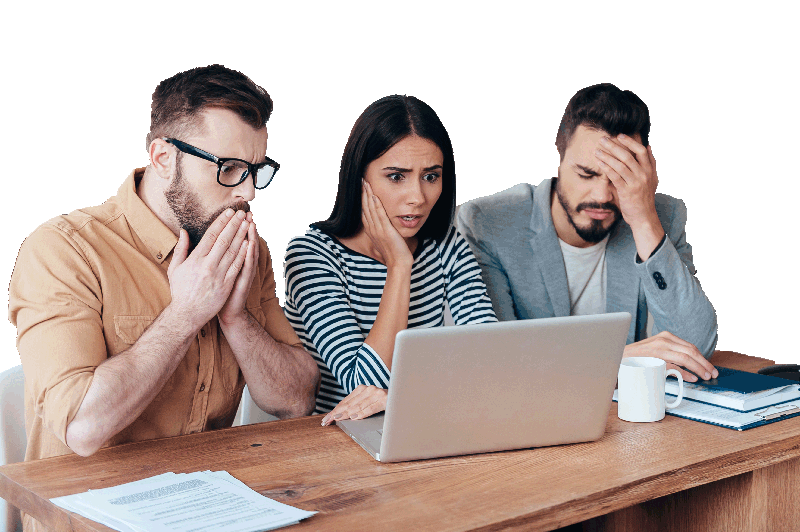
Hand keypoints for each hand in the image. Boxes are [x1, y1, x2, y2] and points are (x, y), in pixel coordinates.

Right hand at [167, 208, 249, 331]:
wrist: (187, 314)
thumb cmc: (180, 291)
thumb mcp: (175, 268)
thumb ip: (181, 248)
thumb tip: (184, 231)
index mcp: (195, 259)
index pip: (210, 235)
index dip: (221, 222)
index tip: (229, 212)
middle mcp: (207, 265)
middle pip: (224, 240)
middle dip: (234, 224)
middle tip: (242, 213)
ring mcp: (218, 275)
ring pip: (233, 251)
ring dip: (242, 236)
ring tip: (248, 223)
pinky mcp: (226, 285)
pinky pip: (237, 266)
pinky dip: (244, 254)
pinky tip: (249, 243)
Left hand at [219, 212, 258, 325]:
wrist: (226, 312)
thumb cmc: (219, 292)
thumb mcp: (217, 271)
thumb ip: (215, 256)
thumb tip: (209, 242)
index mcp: (232, 260)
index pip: (235, 240)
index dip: (235, 226)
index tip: (235, 212)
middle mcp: (241, 264)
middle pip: (245, 242)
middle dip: (245, 227)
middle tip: (247, 213)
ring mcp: (244, 273)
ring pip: (249, 252)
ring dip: (251, 237)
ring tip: (251, 223)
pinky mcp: (243, 282)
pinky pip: (247, 267)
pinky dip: (249, 255)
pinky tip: (250, 245)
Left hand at [320, 385, 387, 425]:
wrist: (402, 396)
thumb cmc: (384, 401)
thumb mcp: (369, 402)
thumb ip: (358, 405)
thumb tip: (343, 415)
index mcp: (363, 389)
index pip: (345, 401)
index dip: (335, 410)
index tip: (326, 418)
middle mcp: (369, 389)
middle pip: (349, 404)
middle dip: (336, 413)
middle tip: (326, 421)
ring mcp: (377, 393)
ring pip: (357, 406)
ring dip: (345, 414)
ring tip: (336, 419)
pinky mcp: (384, 399)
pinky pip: (370, 408)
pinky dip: (361, 413)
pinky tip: (353, 417)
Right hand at [362, 180, 412, 267]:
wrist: (398, 263)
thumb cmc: (395, 252)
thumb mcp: (386, 239)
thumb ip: (383, 230)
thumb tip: (384, 223)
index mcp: (371, 230)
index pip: (364, 211)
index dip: (362, 198)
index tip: (362, 188)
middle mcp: (372, 229)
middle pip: (365, 207)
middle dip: (363, 193)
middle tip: (361, 180)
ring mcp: (378, 230)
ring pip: (370, 209)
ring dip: (368, 195)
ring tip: (366, 183)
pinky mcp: (386, 231)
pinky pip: (380, 215)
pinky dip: (376, 205)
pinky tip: (375, 196)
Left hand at [594, 134, 659, 227]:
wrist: (644, 216)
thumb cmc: (644, 197)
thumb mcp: (652, 179)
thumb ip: (650, 163)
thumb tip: (648, 146)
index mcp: (650, 170)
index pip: (641, 150)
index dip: (630, 142)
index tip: (619, 135)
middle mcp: (644, 175)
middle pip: (628, 155)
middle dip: (614, 146)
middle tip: (603, 139)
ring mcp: (636, 183)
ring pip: (620, 165)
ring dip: (607, 156)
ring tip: (597, 150)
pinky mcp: (627, 191)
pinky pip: (615, 176)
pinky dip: (606, 167)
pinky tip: (599, 162)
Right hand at [623, 331, 718, 381]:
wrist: (615, 360)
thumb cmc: (636, 359)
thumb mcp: (656, 354)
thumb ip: (671, 357)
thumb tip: (691, 370)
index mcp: (665, 337)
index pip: (690, 347)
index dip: (702, 358)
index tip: (710, 368)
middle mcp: (663, 340)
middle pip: (691, 351)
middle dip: (704, 363)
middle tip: (713, 373)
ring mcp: (658, 348)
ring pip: (685, 356)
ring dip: (698, 367)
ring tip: (705, 375)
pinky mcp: (653, 357)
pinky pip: (674, 364)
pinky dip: (685, 372)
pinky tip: (692, 377)